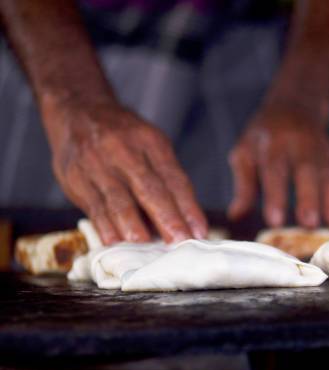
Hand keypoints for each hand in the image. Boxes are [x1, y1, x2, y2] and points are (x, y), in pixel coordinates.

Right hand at [42, 99, 207, 244]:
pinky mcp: (75, 178)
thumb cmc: (124, 137)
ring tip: (146, 245)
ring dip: (133, 225)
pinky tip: (115, 242)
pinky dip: (105, 226)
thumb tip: (184, 221)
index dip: (188, 207)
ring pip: (118, 199)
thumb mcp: (150, 144)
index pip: (174, 178)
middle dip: (167, 218)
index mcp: (150, 141)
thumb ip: (166, 179)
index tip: (199, 231)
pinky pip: (93, 206)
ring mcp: (97, 164)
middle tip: (180, 241)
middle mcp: (124, 150)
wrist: (78, 110)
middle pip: (149, 188)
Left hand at [228, 104, 328, 227]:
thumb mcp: (246, 153)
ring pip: (328, 173)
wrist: (295, 107)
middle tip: (309, 223)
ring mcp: (320, 150)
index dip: (275, 196)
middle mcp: (299, 146)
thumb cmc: (265, 138)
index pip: (273, 171)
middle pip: (306, 171)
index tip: (275, 221)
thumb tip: (235, 215)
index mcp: (272, 145)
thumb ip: (243, 186)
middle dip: (309, 198)